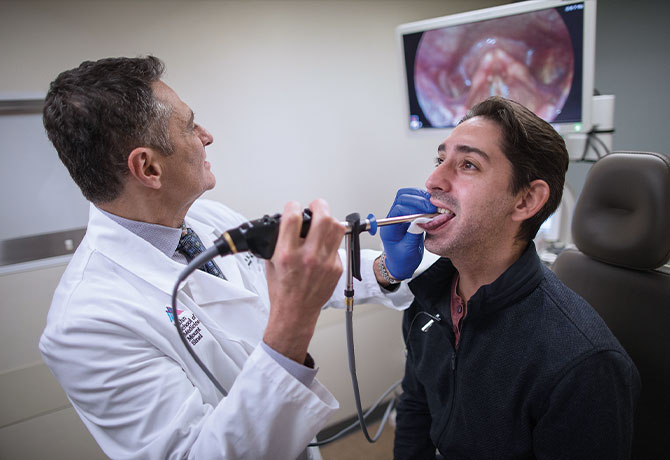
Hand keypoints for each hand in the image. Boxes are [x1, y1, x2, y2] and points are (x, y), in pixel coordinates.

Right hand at [263, 199, 344, 362]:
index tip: (293, 207)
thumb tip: (287, 225)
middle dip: (319, 206)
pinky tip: (323, 245)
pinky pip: (337, 245)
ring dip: (329, 220)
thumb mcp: (271, 263)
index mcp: (288, 254)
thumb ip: (279, 241)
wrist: (295, 313)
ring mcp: (325, 262)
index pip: (293, 217)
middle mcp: (308, 257)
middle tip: (315, 207)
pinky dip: (331, 241)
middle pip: (323, 217)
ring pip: (337, 228)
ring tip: (323, 221)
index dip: (293, 206)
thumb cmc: (283, 291)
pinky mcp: (336, 268)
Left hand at [380, 188, 435, 279]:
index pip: (399, 208)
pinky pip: (414, 202)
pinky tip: (432, 206)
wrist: (400, 266)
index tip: (428, 211)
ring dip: (422, 198)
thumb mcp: (409, 250)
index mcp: (390, 227)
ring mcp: (400, 215)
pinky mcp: (408, 214)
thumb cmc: (402, 261)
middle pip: (402, 197)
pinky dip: (424, 201)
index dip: (415, 206)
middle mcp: (393, 218)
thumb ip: (414, 233)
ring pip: (408, 196)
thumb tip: (422, 219)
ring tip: (434, 205)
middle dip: (419, 199)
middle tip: (432, 206)